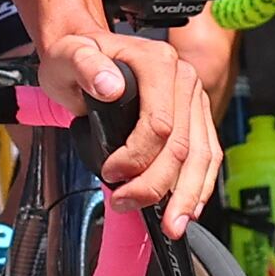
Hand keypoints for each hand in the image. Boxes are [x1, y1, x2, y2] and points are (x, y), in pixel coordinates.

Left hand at [41, 22, 216, 235]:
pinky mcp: (195, 116)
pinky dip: (198, 185)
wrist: (85, 49)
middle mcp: (183, 79)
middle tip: (130, 206)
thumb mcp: (68, 56)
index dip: (136, 157)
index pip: (160, 124)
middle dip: (158, 186)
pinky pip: (206, 154)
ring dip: (186, 196)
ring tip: (171, 225)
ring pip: (201, 155)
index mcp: (158, 63)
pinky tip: (188, 207)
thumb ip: (85, 66)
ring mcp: (193, 98)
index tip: (110, 174)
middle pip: (183, 146)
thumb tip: (108, 86)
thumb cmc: (76, 56)